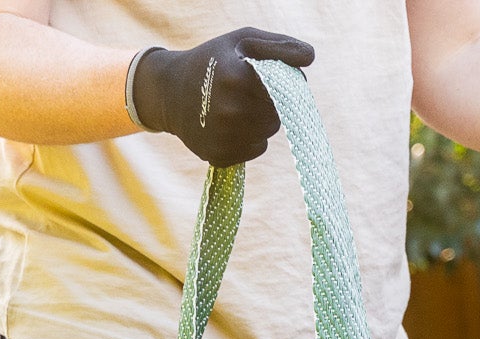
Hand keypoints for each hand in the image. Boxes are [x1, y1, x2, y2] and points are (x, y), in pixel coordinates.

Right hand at [131, 27, 314, 165]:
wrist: (168, 92)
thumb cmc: (212, 61)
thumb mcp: (241, 42)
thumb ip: (278, 47)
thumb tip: (310, 56)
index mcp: (237, 78)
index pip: (283, 90)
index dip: (279, 84)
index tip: (263, 77)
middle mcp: (231, 111)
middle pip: (276, 115)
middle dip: (269, 103)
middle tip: (245, 92)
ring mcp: (225, 136)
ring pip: (268, 133)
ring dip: (259, 121)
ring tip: (235, 106)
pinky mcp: (221, 155)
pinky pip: (256, 148)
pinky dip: (249, 138)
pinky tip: (229, 124)